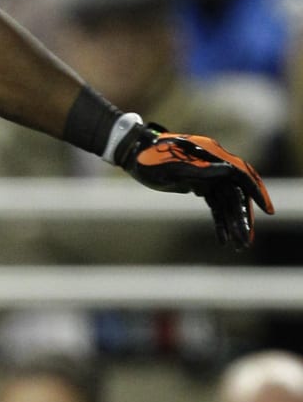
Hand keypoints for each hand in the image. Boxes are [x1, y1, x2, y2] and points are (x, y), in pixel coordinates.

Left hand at [117, 123, 273, 249]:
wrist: (134, 155)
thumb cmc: (150, 159)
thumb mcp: (172, 166)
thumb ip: (200, 170)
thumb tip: (229, 170)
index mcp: (212, 157)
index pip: (241, 176)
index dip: (255, 192)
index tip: (266, 210)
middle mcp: (215, 165)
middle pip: (235, 194)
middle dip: (241, 218)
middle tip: (245, 242)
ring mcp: (208, 176)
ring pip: (226, 203)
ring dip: (232, 224)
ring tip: (239, 246)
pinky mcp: (200, 185)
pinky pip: (215, 205)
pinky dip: (219, 221)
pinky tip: (223, 240)